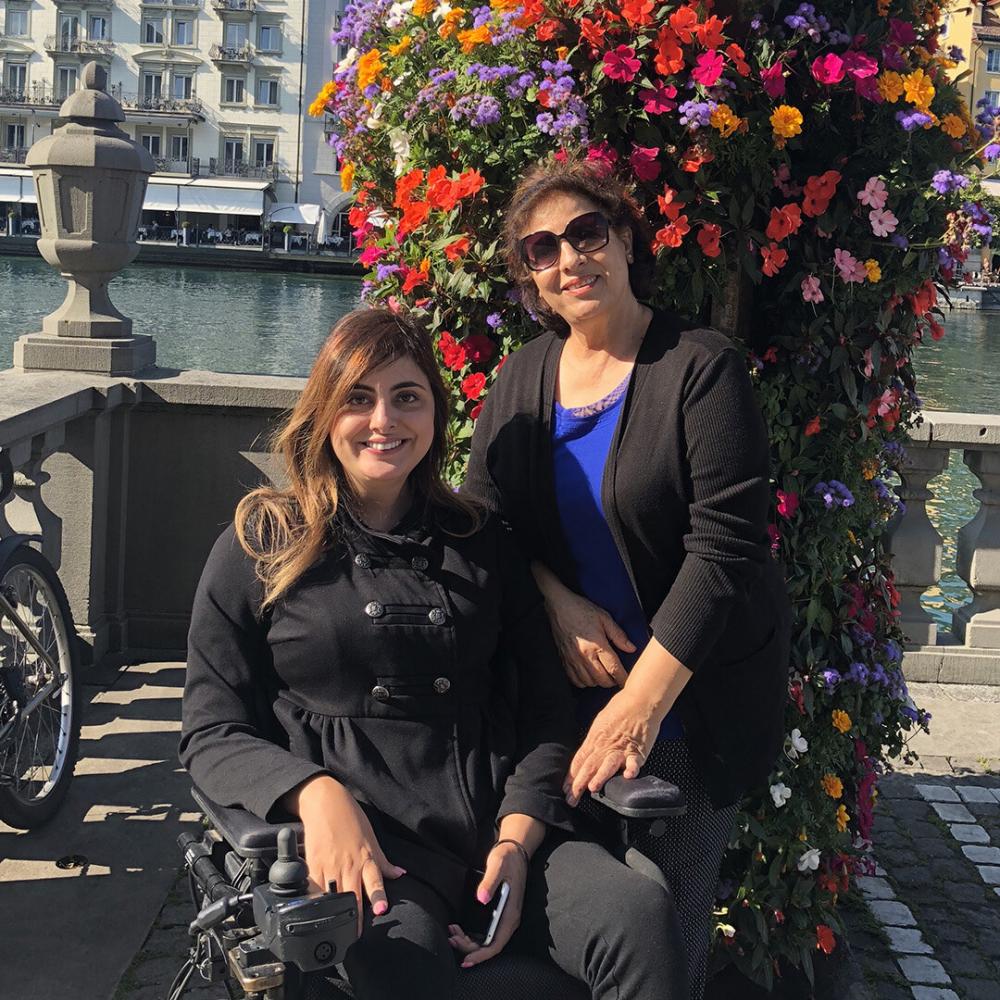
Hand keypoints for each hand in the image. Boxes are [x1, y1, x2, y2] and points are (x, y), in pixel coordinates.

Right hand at [290, 776, 405, 934]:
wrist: (326, 802)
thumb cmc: (351, 819)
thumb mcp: (372, 839)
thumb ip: (384, 862)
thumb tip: (400, 875)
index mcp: (366, 859)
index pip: (375, 882)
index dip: (378, 897)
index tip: (380, 910)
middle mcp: (349, 864)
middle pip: (352, 896)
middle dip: (354, 918)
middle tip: (356, 937)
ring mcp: (330, 865)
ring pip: (332, 895)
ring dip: (333, 914)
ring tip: (334, 932)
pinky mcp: (313, 864)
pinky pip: (313, 887)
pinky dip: (313, 901)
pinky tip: (312, 913)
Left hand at [447, 841, 527, 967]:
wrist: (515, 851)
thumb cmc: (507, 858)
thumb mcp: (498, 866)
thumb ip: (489, 882)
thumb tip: (482, 899)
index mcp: (511, 913)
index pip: (496, 944)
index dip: (481, 955)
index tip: (466, 960)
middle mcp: (509, 920)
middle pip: (489, 945)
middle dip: (469, 947)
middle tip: (451, 938)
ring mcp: (505, 918)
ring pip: (487, 940)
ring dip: (469, 941)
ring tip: (452, 933)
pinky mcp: (500, 914)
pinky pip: (486, 933)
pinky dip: (472, 935)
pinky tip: (460, 929)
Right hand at [538, 576, 635, 688]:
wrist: (558, 606)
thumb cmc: (581, 609)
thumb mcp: (604, 618)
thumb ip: (618, 635)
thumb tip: (631, 648)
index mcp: (597, 645)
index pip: (614, 669)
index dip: (623, 678)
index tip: (627, 680)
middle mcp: (585, 656)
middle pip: (602, 680)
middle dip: (612, 681)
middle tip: (616, 676)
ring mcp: (573, 660)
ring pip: (589, 682)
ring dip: (598, 682)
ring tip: (603, 674)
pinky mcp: (564, 661)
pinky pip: (575, 680)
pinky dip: (584, 682)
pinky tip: (589, 675)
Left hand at [564, 690, 660, 805]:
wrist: (640, 700)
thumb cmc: (620, 709)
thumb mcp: (600, 723)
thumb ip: (593, 741)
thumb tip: (585, 756)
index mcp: (595, 739)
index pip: (579, 760)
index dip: (571, 776)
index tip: (564, 789)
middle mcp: (606, 745)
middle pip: (590, 765)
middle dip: (579, 783)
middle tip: (571, 799)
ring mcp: (621, 748)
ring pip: (608, 764)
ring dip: (600, 776)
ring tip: (592, 788)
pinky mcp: (638, 749)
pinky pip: (634, 761)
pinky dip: (631, 768)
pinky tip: (627, 776)